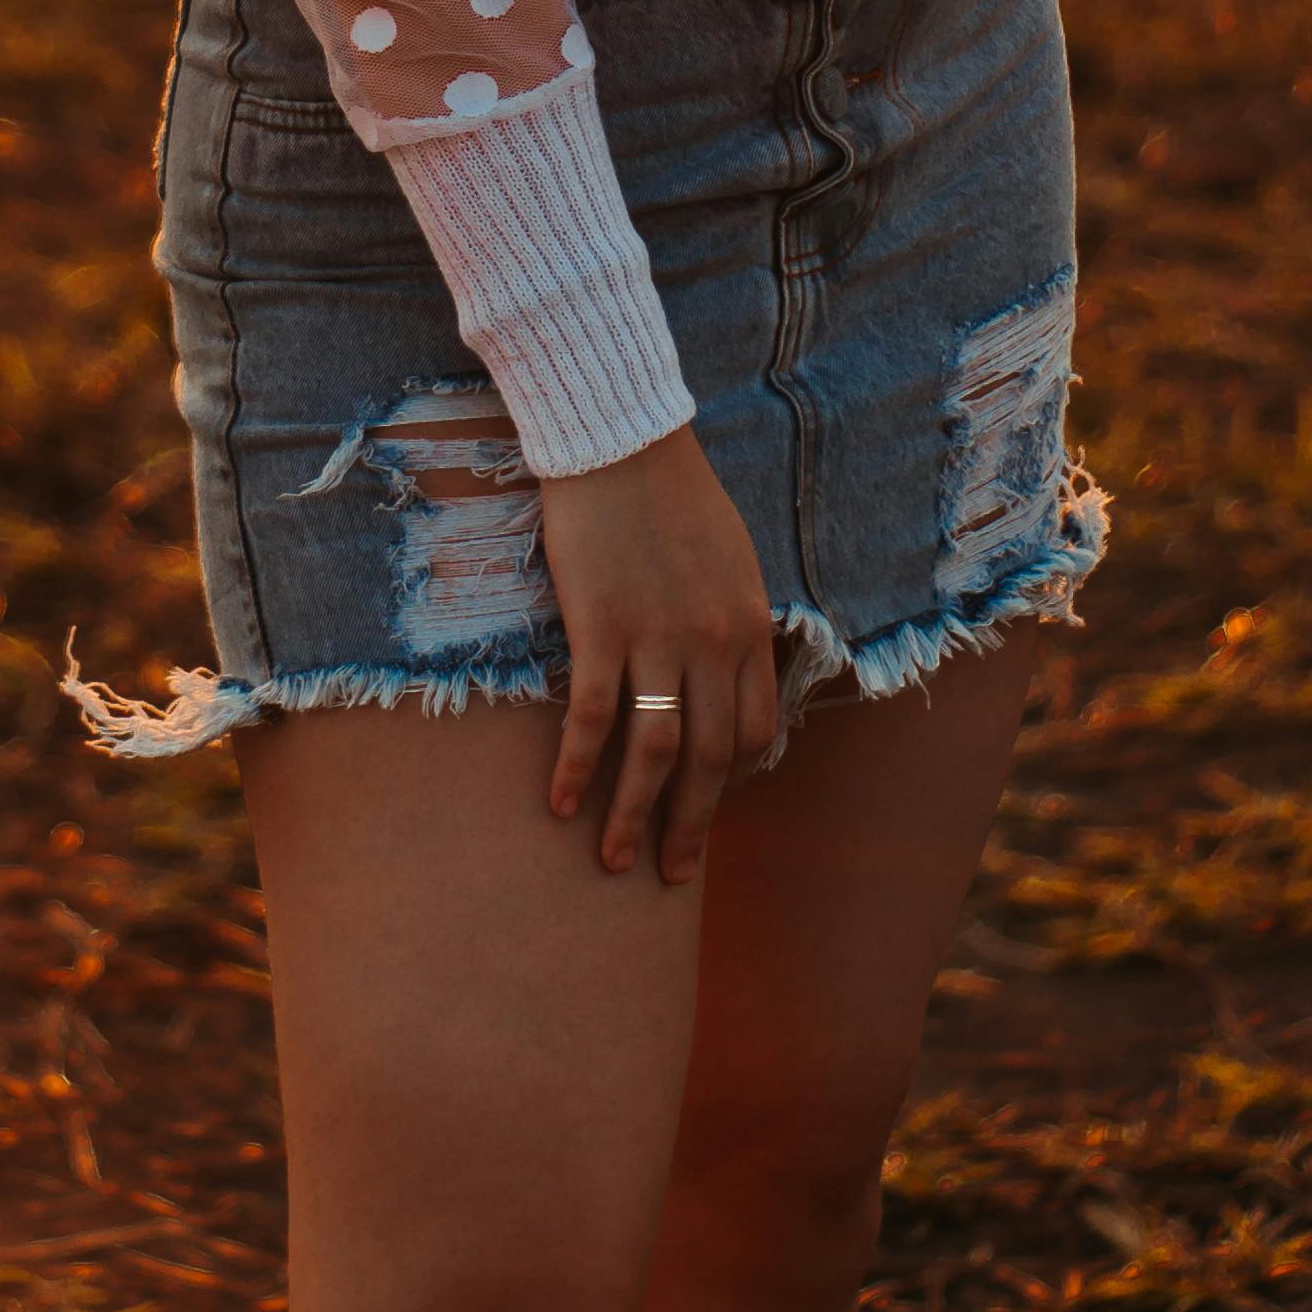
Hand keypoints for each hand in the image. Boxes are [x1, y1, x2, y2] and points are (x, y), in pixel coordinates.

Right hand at [539, 428, 779, 884]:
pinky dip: (577, 767)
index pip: (754, 730)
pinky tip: (557, 802)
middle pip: (710, 759)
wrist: (619, 437)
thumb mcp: (731, 557)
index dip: (731, 779)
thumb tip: (726, 670)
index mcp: (751, 626)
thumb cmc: (671, 491)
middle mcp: (715, 642)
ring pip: (655, 754)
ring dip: (634, 817)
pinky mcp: (602, 626)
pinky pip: (595, 717)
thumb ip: (733, 619)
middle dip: (690, 825)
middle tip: (670, 873)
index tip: (705, 805)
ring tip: (615, 862)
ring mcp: (659, 637)